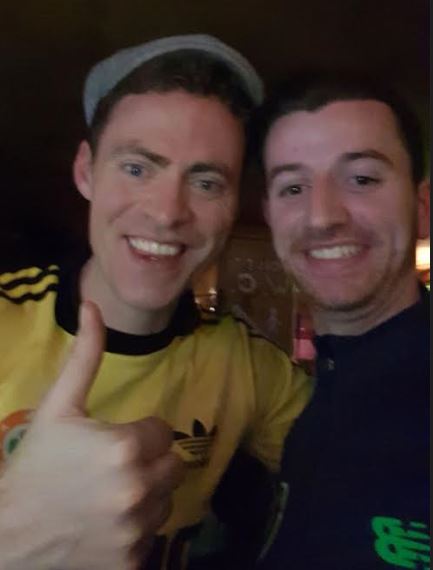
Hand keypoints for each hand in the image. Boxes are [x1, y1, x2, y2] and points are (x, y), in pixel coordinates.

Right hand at [0, 302, 183, 569]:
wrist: (7, 533)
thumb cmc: (34, 463)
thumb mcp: (58, 406)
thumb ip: (85, 356)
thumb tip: (93, 305)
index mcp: (124, 447)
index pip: (162, 430)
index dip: (138, 432)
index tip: (111, 441)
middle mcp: (138, 490)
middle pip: (173, 464)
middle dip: (149, 460)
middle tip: (113, 466)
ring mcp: (137, 532)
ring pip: (166, 499)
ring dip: (147, 493)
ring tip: (108, 494)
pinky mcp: (133, 563)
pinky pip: (153, 534)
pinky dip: (136, 529)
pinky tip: (106, 524)